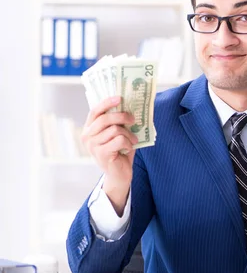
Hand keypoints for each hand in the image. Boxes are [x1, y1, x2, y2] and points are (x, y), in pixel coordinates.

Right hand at [81, 96, 137, 215]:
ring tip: (132, 140)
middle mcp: (87, 136)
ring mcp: (93, 146)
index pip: (95, 111)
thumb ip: (119, 122)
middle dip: (122, 116)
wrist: (119, 174)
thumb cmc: (120, 151)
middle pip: (106, 118)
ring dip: (128, 134)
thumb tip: (130, 106)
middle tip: (133, 119)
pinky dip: (128, 143)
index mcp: (89, 129)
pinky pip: (119, 140)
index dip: (106, 103)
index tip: (119, 98)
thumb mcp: (118, 134)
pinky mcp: (101, 154)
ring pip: (115, 129)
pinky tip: (128, 148)